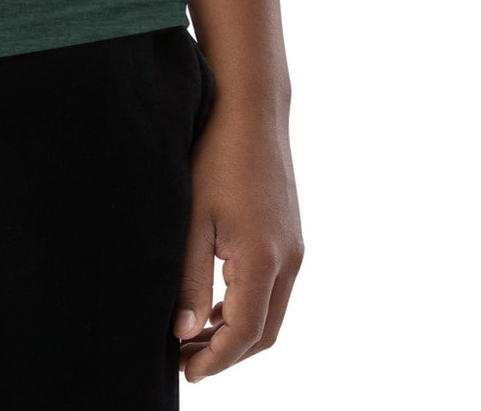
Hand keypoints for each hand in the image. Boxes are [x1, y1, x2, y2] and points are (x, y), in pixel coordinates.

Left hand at [172, 107, 302, 379]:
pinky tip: (215, 302)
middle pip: (264, 333)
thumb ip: (190, 280)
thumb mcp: (193, 219)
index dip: (215, 360)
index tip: (186, 372)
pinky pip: (275, 289)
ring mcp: (294, 248)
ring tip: (194, 335)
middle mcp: (289, 259)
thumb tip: (186, 332)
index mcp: (264, 259)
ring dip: (238, 331)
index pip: (244, 333)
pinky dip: (248, 306)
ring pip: (272, 313)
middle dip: (227, 354)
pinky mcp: (291, 236)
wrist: (251, 109)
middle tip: (186, 360)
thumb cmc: (215, 156)